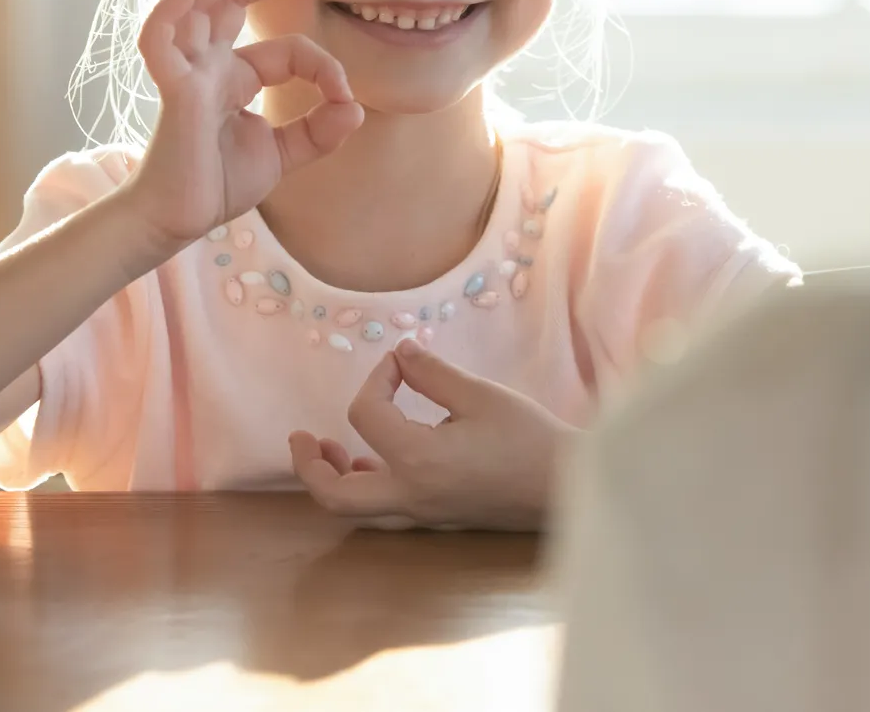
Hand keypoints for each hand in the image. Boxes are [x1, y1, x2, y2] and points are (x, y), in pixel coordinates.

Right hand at [126, 0, 363, 247]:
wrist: (178, 220)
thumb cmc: (216, 184)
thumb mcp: (281, 154)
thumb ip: (318, 131)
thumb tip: (355, 106)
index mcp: (234, 76)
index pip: (286, 50)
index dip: (322, 65)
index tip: (343, 95)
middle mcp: (209, 66)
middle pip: (228, 2)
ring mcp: (188, 73)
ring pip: (194, 6)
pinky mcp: (172, 91)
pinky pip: (158, 41)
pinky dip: (167, 14)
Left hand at [289, 339, 573, 530]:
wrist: (567, 487)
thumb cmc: (529, 439)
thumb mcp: (480, 395)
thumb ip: (432, 374)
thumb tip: (399, 353)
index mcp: (418, 459)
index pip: (366, 415)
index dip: (377, 378)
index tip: (404, 361)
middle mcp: (411, 494)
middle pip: (335, 496)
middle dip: (310, 465)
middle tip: (301, 437)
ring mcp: (422, 512)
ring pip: (356, 508)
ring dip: (335, 478)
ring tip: (330, 448)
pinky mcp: (436, 516)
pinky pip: (384, 508)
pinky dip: (367, 485)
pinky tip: (374, 461)